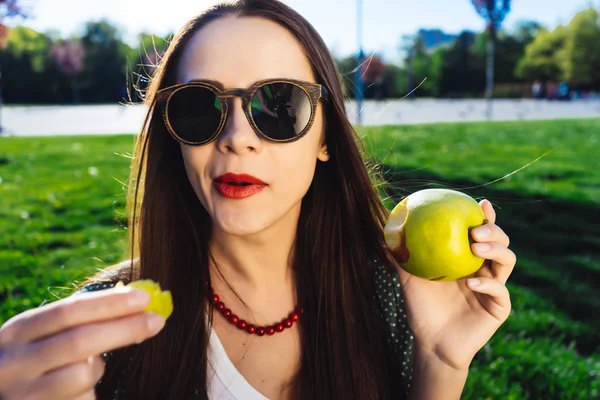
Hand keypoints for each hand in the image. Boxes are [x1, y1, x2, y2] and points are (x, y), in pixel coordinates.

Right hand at [0, 286, 165, 398]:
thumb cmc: (37, 361)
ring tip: (89, 367)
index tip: (144, 298)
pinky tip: (76, 391)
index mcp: (17, 332)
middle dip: (124, 328)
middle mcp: (13, 364)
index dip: (109, 303)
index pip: (68, 310)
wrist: (7, 397)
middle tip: (157, 320)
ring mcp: (22, 395)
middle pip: (80, 341)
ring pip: (83, 374)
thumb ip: (79, 320)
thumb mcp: (43, 336)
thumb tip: (136, 303)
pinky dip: (89, 393)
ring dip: (99, 368)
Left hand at [396, 199, 515, 370]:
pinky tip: (472, 281)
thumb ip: (400, 255)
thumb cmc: (420, 308)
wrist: (430, 342)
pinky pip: (500, 291)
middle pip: (500, 242)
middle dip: (494, 230)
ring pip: (508, 261)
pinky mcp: (499, 308)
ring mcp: (494, 288)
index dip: (485, 216)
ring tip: (476, 248)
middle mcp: (484, 269)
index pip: (481, 233)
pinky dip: (488, 283)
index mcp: (467, 259)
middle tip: (476, 229)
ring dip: (495, 250)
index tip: (480, 204)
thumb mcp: (407, 278)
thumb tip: (383, 230)